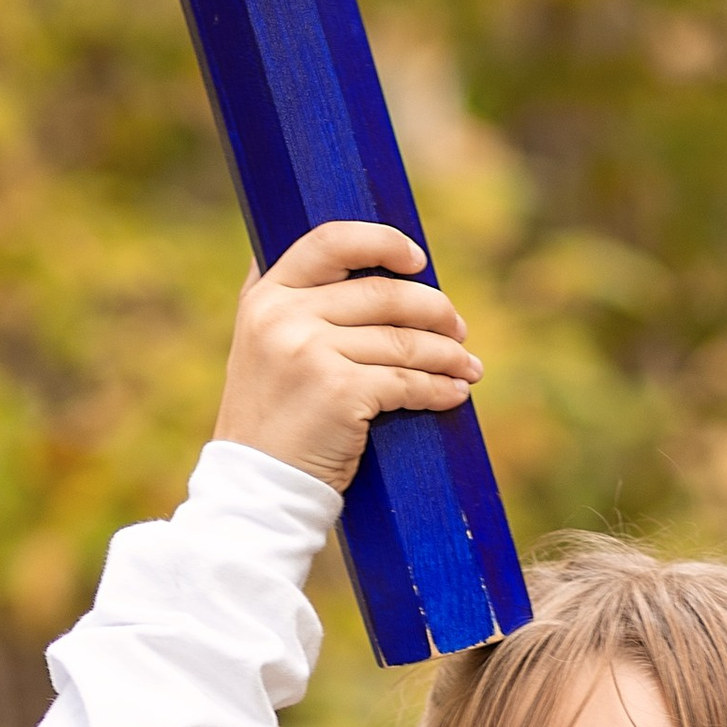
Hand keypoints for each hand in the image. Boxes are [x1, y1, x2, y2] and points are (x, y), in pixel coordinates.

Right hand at [214, 222, 481, 491]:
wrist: (258, 484)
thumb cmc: (272, 418)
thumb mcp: (260, 345)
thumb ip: (290, 302)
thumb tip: (356, 257)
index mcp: (266, 296)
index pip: (330, 242)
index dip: (383, 242)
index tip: (418, 260)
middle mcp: (284, 316)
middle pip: (382, 293)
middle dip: (434, 309)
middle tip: (459, 329)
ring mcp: (310, 352)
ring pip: (402, 340)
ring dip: (448, 354)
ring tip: (469, 367)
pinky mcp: (339, 392)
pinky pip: (408, 382)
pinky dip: (440, 388)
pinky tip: (455, 393)